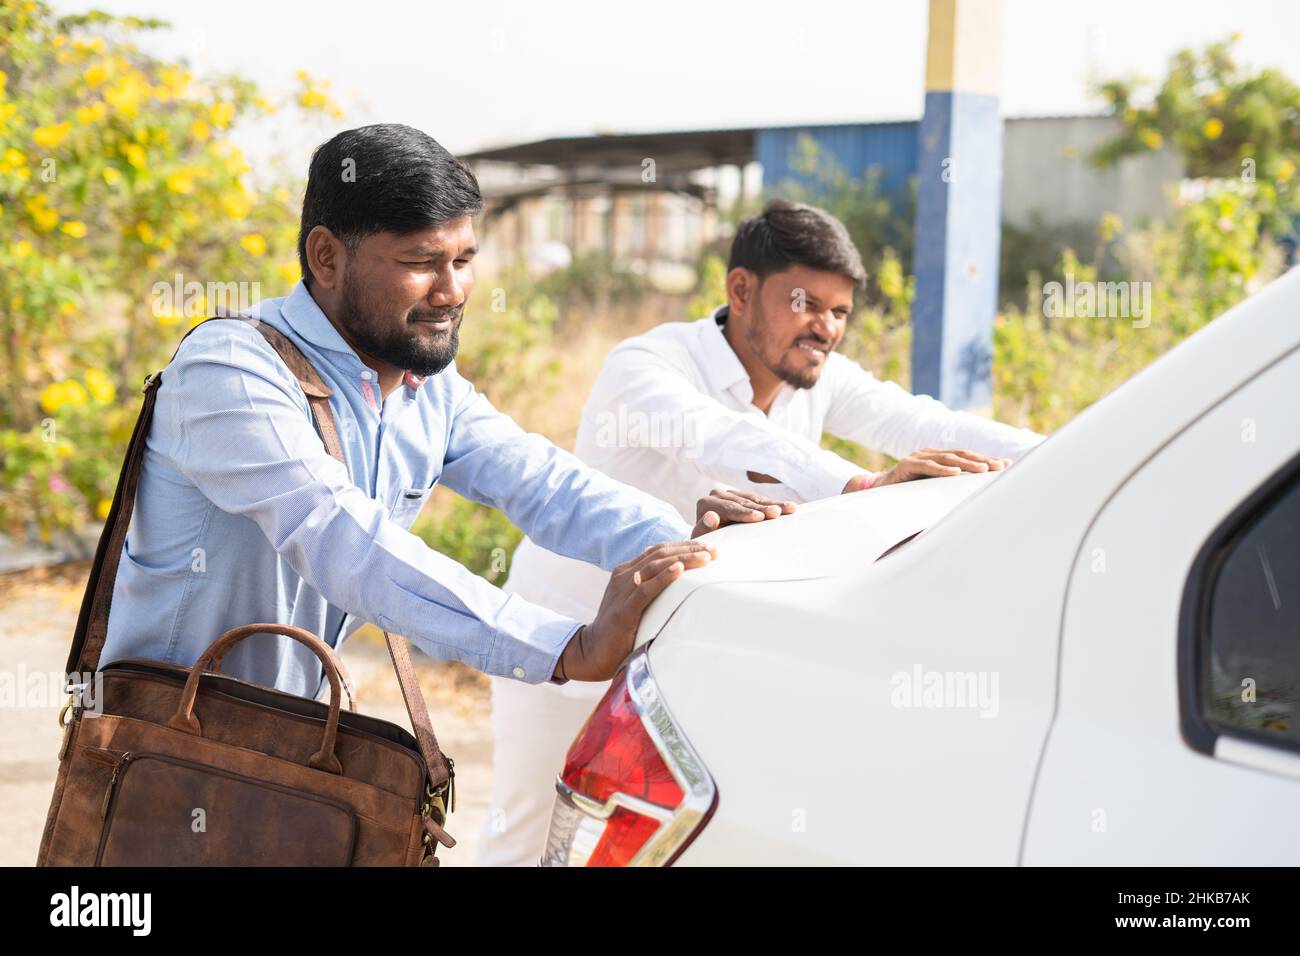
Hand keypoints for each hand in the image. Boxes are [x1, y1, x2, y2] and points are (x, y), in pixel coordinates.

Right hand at [553, 540, 716, 681]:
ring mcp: (622, 591)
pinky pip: (645, 589)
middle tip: (714, 549)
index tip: (708, 546)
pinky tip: (679, 570)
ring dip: (683, 559)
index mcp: (627, 571)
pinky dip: (663, 578)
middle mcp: (624, 576)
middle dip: (689, 549)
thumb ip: (652, 589)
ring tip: (705, 557)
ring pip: (655, 567)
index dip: (684, 545)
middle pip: (660, 554)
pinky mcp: (623, 610)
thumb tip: (682, 584)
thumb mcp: (635, 601)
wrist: (593, 651)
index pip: (659, 550)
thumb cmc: (620, 628)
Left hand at [692, 488, 795, 536]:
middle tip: (778, 512)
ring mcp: (731, 494)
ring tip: (790, 508)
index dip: (745, 513)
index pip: (729, 509)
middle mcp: (717, 495)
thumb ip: (705, 528)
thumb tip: (712, 517)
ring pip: (755, 499)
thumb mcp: (704, 539)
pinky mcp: (742, 495)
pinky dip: (775, 504)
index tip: (760, 518)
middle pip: (744, 502)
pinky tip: (789, 507)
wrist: (710, 539)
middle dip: (763, 508)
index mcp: (706, 504)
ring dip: (774, 505)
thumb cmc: (706, 543)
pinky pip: (761, 499)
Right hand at [853, 449, 1010, 489]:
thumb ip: (950, 485)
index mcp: (938, 458)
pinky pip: (927, 466)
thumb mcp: (932, 487)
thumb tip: (978, 494)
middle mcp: (929, 454)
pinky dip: (942, 470)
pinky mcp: (905, 465)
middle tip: (1000, 467)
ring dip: (967, 464)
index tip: (1006, 466)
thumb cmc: (907, 491)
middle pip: (961, 455)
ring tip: (983, 470)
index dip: (986, 460)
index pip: (967, 456)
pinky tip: (955, 473)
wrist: (876, 491)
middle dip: (982, 461)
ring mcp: (917, 458)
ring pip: (947, 458)